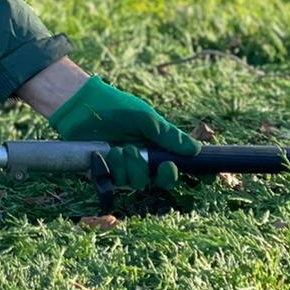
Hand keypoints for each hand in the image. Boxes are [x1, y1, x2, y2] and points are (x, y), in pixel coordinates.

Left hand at [47, 75, 199, 191]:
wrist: (82, 106)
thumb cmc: (116, 108)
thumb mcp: (146, 119)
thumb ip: (168, 135)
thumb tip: (196, 150)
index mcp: (157, 149)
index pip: (180, 166)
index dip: (194, 175)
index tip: (206, 177)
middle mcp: (143, 162)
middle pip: (162, 182)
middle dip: (160, 174)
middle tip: (152, 158)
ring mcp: (124, 168)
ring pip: (138, 183)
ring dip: (132, 165)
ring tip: (122, 147)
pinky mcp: (105, 172)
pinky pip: (116, 181)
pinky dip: (113, 166)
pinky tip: (108, 153)